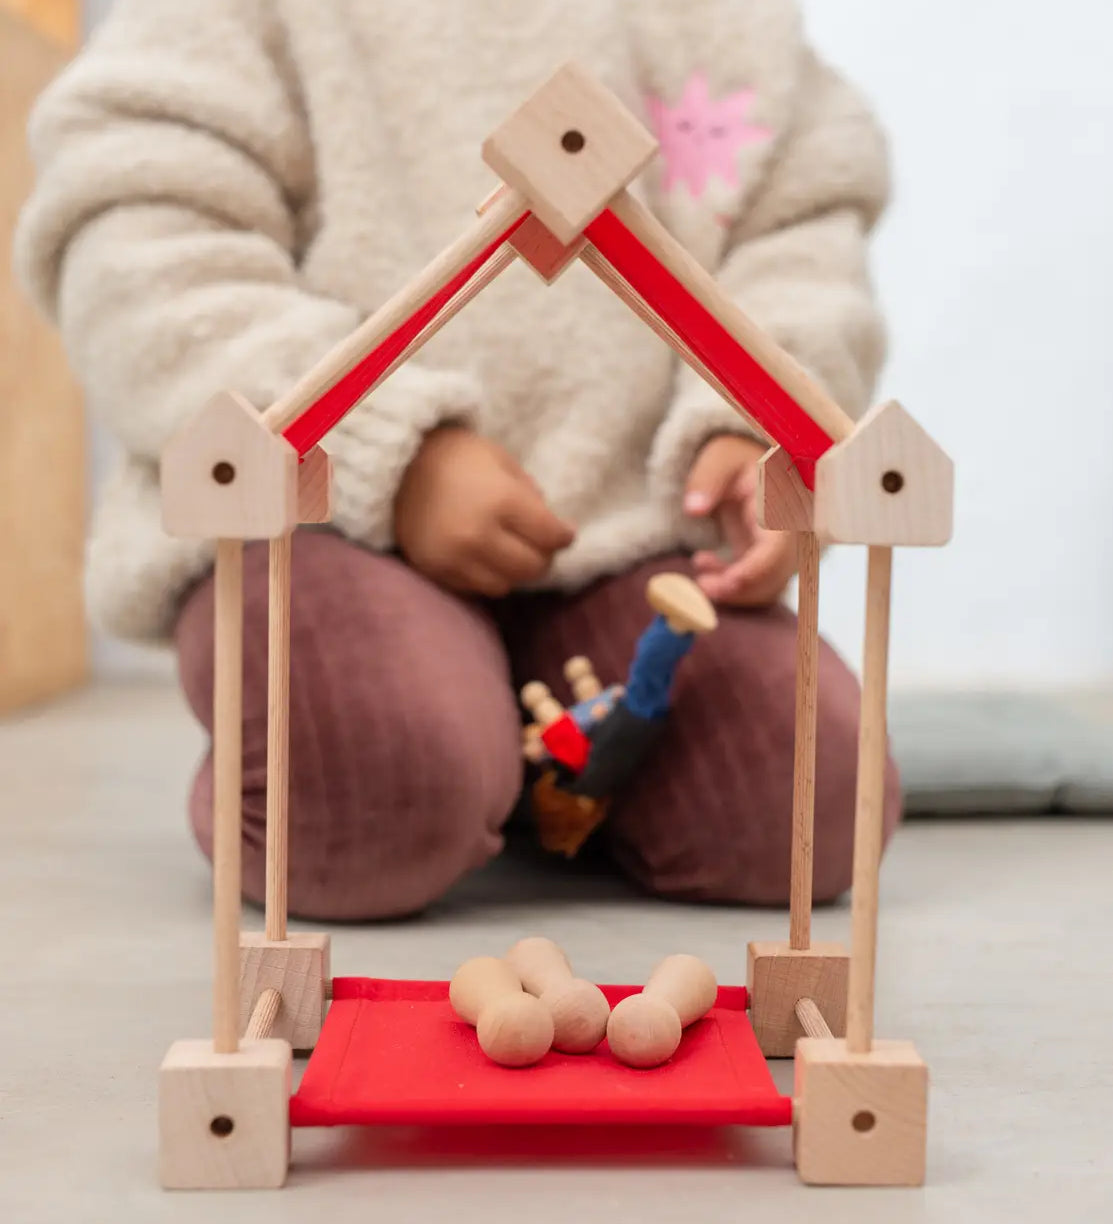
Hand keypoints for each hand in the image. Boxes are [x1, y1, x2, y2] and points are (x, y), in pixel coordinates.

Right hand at [394, 426, 575, 596]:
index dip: (564, 536)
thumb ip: (531, 495)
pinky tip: (483, 557)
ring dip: (513, 571)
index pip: (550, 537)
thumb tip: (554, 530)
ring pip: (506, 585)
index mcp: (501, 501)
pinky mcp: (435, 571)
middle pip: (532, 568)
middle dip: (542, 557)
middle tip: (539, 545)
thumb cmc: (457, 457)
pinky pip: (476, 588)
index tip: (565, 534)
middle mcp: (478, 535)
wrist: (397, 466)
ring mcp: (454, 558)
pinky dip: (486, 576)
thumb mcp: (502, 461)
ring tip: (509, 551)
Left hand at [684, 434, 798, 607]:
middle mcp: (787, 531)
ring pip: (767, 585)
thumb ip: (707, 480)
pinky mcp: (764, 556)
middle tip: (704, 587)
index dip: (756, 570)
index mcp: (781, 505)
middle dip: (742, 589)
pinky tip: (704, 564)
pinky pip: (755, 582)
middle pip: (775, 574)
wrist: (748, 460)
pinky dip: (731, 585)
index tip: (729, 582)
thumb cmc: (737, 456)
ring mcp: (777, 547)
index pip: (777, 548)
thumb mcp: (720, 458)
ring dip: (735, 592)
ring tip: (701, 581)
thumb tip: (694, 508)